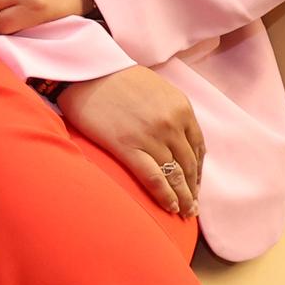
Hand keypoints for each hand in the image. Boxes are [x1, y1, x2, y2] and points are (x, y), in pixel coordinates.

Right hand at [58, 67, 204, 216]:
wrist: (86, 72)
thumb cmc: (117, 77)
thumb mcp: (157, 88)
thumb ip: (172, 111)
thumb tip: (178, 137)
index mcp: (181, 108)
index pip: (197, 146)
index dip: (198, 169)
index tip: (195, 183)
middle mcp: (172, 124)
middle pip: (189, 164)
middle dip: (192, 188)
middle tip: (193, 205)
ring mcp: (151, 137)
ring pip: (175, 175)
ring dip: (184, 197)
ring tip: (185, 212)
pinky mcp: (129, 148)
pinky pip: (154, 178)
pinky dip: (165, 196)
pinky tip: (170, 207)